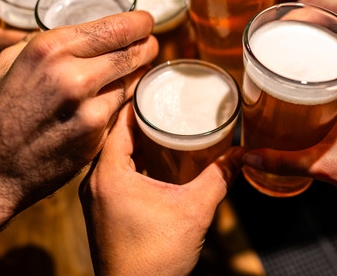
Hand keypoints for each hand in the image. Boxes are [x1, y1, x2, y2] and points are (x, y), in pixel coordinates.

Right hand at [0, 11, 157, 208]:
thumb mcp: (9, 62)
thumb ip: (45, 44)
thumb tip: (77, 35)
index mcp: (50, 49)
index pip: (113, 26)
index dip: (137, 22)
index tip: (146, 21)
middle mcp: (72, 75)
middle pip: (131, 51)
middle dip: (146, 45)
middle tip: (151, 43)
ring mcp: (88, 108)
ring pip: (131, 81)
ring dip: (139, 72)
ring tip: (139, 66)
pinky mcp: (95, 136)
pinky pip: (120, 109)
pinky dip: (124, 99)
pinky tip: (121, 95)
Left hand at [80, 103, 244, 275]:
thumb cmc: (155, 258)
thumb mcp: (194, 211)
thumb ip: (219, 177)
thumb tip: (242, 153)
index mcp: (109, 174)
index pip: (116, 119)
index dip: (135, 96)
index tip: (153, 79)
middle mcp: (94, 182)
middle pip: (112, 133)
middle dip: (137, 114)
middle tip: (162, 95)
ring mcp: (95, 199)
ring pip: (112, 154)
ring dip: (134, 138)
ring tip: (160, 120)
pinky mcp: (101, 213)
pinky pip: (113, 173)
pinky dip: (131, 159)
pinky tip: (153, 157)